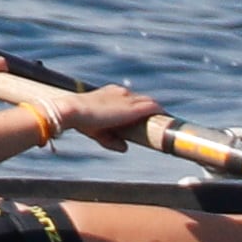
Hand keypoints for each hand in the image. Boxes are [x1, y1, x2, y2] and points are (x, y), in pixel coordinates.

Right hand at [40, 86, 160, 145]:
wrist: (74, 111)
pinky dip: (161, 113)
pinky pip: (153, 108)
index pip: (131, 98)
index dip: (138, 106)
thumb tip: (125, 148)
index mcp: (110, 93)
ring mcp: (128, 100)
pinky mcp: (133, 108)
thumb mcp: (97, 133)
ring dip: (158, 110)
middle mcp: (121, 93)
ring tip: (167, 120)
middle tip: (160, 120)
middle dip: (151, 108)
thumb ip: (111, 141)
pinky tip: (168, 119)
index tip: (144, 115)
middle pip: (143, 99)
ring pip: (150, 103)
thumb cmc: (79, 119)